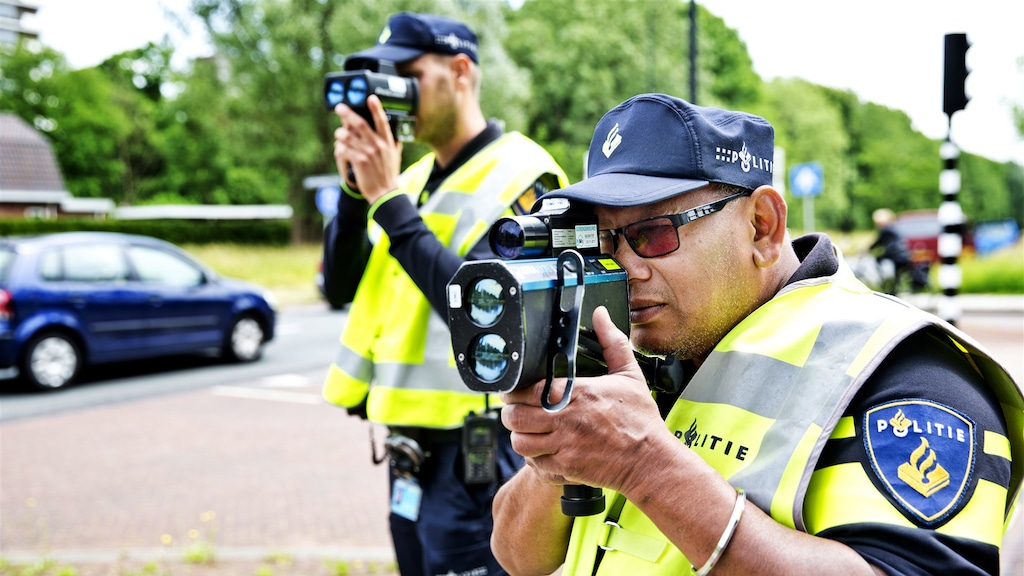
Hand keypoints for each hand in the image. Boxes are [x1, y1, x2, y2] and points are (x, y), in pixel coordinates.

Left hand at [333, 95, 401, 203]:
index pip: (382, 121)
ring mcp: (368, 153)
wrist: (385, 193)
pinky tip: (340, 150)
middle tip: (339, 107)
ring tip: (339, 134)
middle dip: (348, 114)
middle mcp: (378, 145)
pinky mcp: (359, 161)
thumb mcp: (395, 156)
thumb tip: (395, 131)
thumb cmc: (389, 174)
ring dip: (340, 134)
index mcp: (388, 142)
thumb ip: (394, 142)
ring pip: (348, 136)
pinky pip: (343, 149)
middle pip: (360, 124)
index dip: (376, 108)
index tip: (370, 97)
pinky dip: (339, 148)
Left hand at [499, 306, 669, 493]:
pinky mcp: (566, 468)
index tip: (515, 390)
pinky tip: (543, 449)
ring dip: (520, 435)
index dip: (514, 390)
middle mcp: (565, 420)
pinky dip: (534, 458)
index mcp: (577, 394)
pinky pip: (535, 465)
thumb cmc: (640, 421)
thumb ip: (611, 342)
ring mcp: (564, 446)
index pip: (526, 390)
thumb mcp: (630, 375)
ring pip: (520, 443)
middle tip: (518, 409)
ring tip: (528, 430)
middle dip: (512, 412)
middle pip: (515, 417)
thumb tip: (600, 315)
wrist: (651, 461)